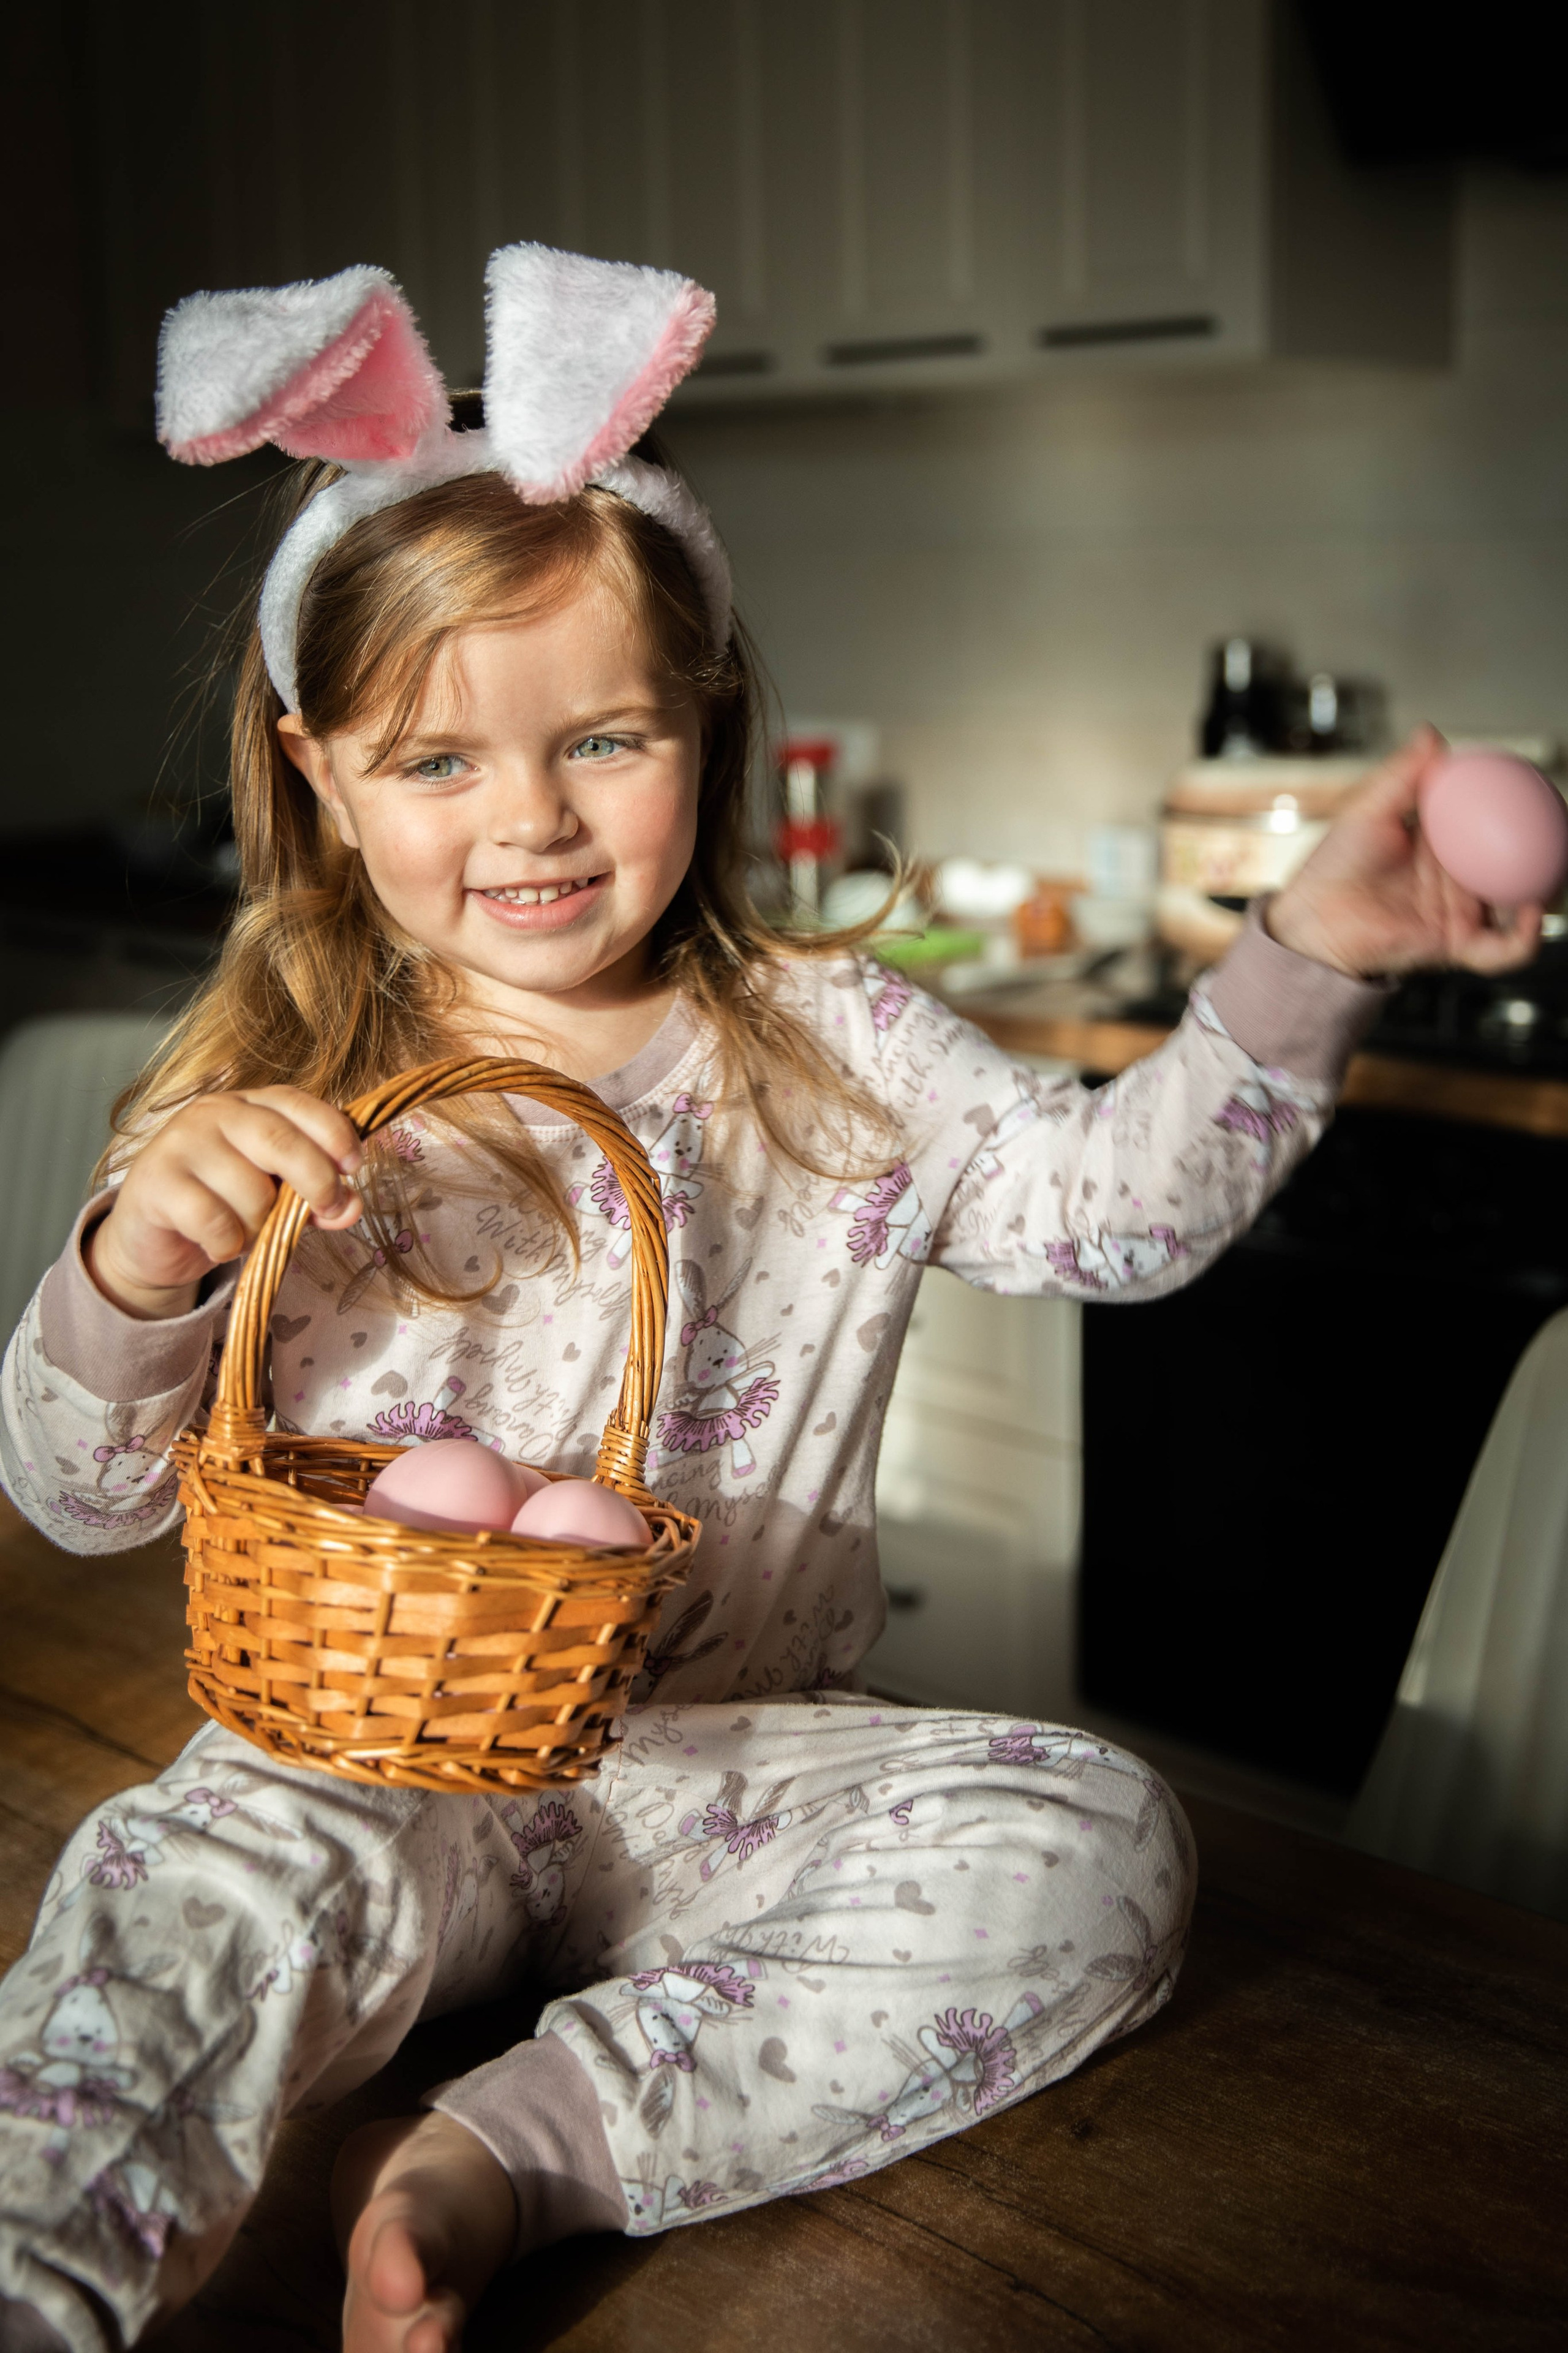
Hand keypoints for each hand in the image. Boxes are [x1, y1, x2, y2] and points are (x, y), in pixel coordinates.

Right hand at [87, 1087, 364, 1319]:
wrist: (149, 1235)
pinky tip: (218, 1244)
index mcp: (250, 1106)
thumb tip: (351, 1206)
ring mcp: (181, 1144)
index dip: (334, 1133)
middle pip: (279, 1141)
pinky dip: (227, 1244)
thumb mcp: (277, 1197)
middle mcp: (214, 1113)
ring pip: (250, 1191)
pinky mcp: (156, 1182)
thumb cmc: (222, 1206)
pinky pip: (214, 1221)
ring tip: (245, 1232)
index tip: (354, 1166)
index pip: (299, 1103)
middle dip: (316, 1179)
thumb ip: (315, 1197)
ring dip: (260, 1227)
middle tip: (326, 1209)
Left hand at [1267, 725, 1545, 980]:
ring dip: (1548, 890)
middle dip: (1550, 849)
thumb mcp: (1368, 809)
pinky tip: (1530, 912)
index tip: (1534, 784)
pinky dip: (1525, 936)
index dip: (1520, 807)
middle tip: (1560, 825)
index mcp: (1444, 845)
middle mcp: (1460, 879)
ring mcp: (1463, 912)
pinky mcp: (1457, 945)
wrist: (1313, 921)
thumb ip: (1402, 775)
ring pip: (1524, 905)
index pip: (1494, 822)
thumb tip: (1432, 735)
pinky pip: (1503, 949)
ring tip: (1556, 868)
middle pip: (1521, 864)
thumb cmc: (1331, 867)